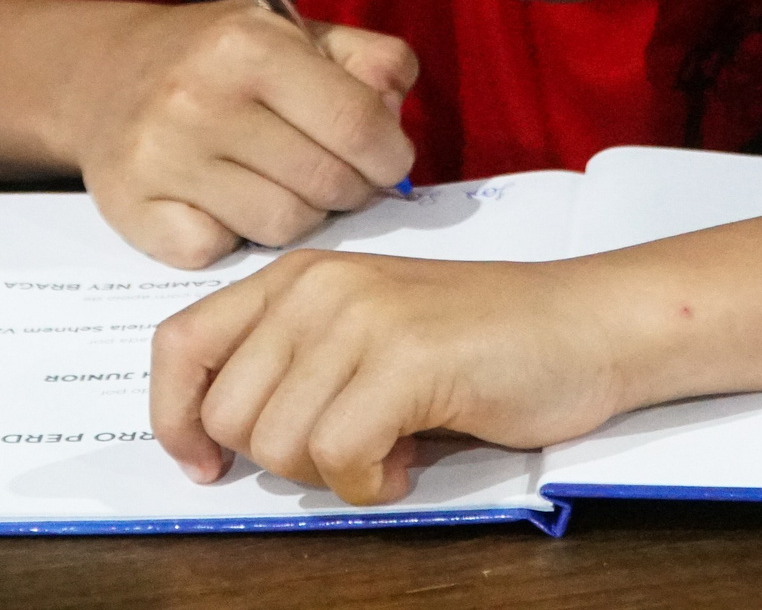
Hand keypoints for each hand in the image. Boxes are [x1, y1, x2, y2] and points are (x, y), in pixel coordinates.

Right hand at [65, 0, 418, 268]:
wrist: (102, 74)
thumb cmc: (217, 58)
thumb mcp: (294, 31)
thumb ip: (367, 60)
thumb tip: (394, 120)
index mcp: (248, 45)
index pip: (357, 123)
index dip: (389, 154)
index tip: (388, 161)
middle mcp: (198, 98)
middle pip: (326, 182)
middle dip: (349, 187)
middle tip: (335, 174)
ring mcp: (161, 158)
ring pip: (282, 227)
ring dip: (296, 214)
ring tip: (280, 185)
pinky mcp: (134, 210)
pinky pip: (220, 252)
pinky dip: (232, 237)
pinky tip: (224, 204)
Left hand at [150, 250, 630, 504]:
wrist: (586, 325)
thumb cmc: (480, 344)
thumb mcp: (363, 336)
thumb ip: (292, 366)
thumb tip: (216, 440)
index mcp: (295, 278)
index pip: (180, 344)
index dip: (175, 416)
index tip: (204, 462)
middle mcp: (316, 287)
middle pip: (230, 414)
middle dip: (282, 459)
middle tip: (350, 447)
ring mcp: (360, 317)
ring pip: (280, 443)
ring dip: (335, 473)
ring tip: (391, 446)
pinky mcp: (406, 358)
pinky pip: (339, 456)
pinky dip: (372, 483)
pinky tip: (411, 459)